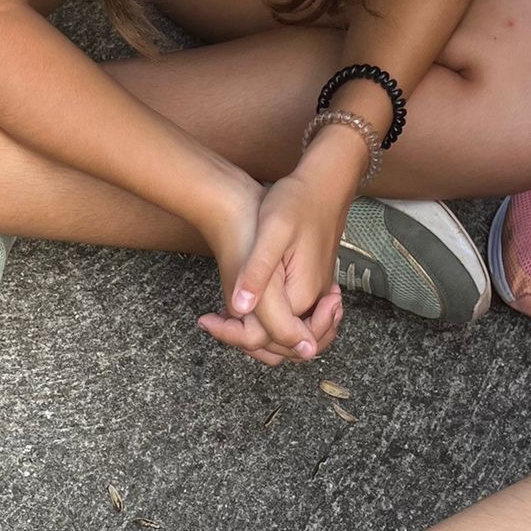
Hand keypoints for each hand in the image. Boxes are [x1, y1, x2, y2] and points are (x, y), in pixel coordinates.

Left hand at [200, 176, 340, 366]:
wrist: (324, 183)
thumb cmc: (297, 201)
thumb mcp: (272, 232)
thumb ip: (258, 272)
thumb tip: (240, 308)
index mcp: (301, 296)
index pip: (270, 341)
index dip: (233, 336)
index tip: (206, 320)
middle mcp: (311, 303)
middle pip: (279, 347)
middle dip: (244, 341)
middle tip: (212, 319)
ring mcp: (314, 297)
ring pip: (284, 337)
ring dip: (256, 335)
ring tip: (224, 315)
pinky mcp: (312, 288)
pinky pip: (291, 319)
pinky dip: (267, 321)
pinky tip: (245, 304)